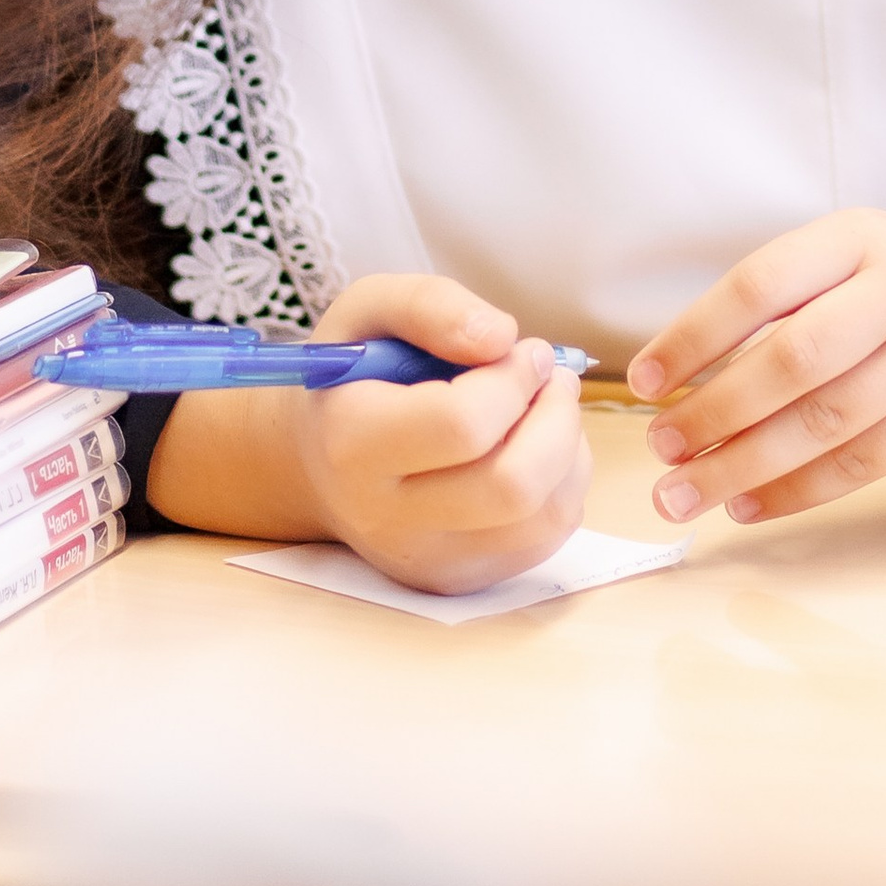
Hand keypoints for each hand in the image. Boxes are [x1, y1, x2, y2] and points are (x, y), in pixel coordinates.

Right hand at [143, 273, 590, 593]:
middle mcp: (385, 518)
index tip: (522, 349)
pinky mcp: (459, 579)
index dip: (513, 377)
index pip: (462, 424)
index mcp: (352, 443)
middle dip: (554, 417)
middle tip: (550, 377)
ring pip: (542, 517)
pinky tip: (538, 446)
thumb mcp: (369, 310)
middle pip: (511, 486)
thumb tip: (502, 338)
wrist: (318, 463)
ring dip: (567, 446)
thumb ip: (429, 306)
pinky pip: (546, 536)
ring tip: (546, 405)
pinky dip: (564, 481)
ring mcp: (425, 559)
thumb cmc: (353, 377)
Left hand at [626, 210, 885, 526]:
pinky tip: (750, 506)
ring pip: (825, 422)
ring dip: (745, 465)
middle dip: (714, 411)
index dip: (694, 335)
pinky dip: (800, 490)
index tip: (643, 378)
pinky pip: (864, 463)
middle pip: (791, 360)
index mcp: (860, 237)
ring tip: (685, 493)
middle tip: (661, 447)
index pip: (761, 284)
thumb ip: (800, 296)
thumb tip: (695, 365)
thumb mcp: (873, 252)